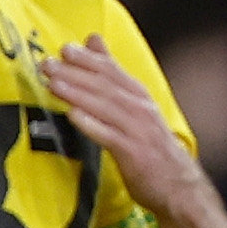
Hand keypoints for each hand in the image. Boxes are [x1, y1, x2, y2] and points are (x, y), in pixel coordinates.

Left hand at [44, 37, 207, 217]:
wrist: (178, 187)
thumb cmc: (150, 147)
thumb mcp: (133, 107)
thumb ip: (112, 75)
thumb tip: (93, 40)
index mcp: (139, 96)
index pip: (112, 71)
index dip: (88, 59)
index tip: (65, 48)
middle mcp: (141, 109)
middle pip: (105, 85)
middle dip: (75, 72)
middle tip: (48, 63)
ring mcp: (138, 131)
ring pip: (105, 107)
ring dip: (78, 93)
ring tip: (53, 84)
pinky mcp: (134, 154)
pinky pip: (110, 136)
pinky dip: (92, 124)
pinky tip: (73, 115)